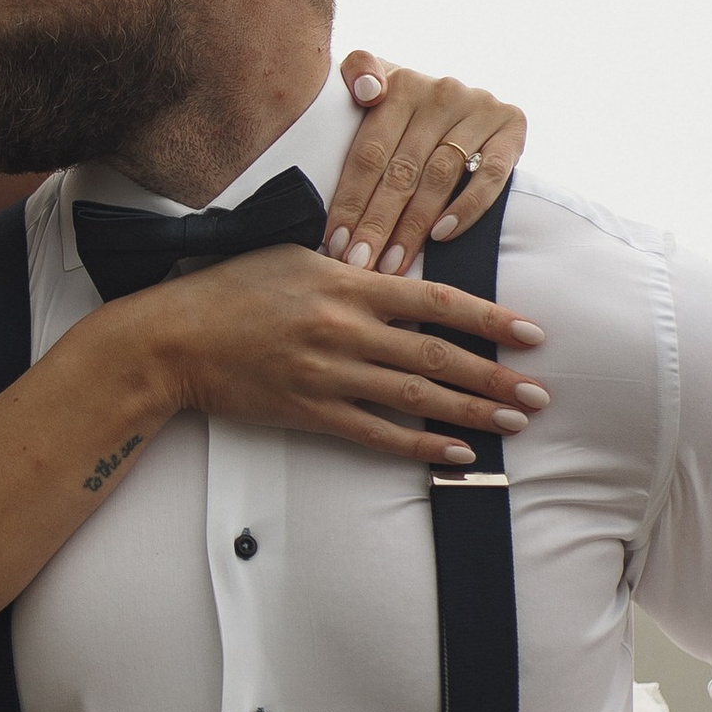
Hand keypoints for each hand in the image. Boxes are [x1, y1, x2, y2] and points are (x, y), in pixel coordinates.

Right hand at [143, 248, 549, 469]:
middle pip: (438, 354)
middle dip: (495, 376)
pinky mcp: (310, 411)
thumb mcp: (293, 257)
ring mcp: (329, 373)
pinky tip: (456, 454)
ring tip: (513, 423)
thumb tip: (394, 271)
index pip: (437, 301)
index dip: (491, 318)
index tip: (531, 333)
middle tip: (539, 393)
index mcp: (347, 284)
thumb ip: (349, 266)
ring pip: (416, 396)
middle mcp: (346, 329)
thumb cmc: (229, 290)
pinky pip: (377, 433)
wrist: (173, 339)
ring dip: (470, 413)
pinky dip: (420, 445)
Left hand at [328, 54, 527, 275]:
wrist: (460, 98)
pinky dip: (468, 207)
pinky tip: (442, 236)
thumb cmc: (401, 105)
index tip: (334, 243)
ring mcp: (479, 108)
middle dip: (377, 224)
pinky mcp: (512, 126)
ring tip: (392, 264)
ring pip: (440, 177)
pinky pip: (491, 175)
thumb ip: (356, 73)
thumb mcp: (373, 81)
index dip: (351, 200)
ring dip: (414, 227)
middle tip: (359, 265)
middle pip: (402, 171)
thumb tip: (366, 90)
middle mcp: (441, 93)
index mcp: (400, 85)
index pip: (370, 153)